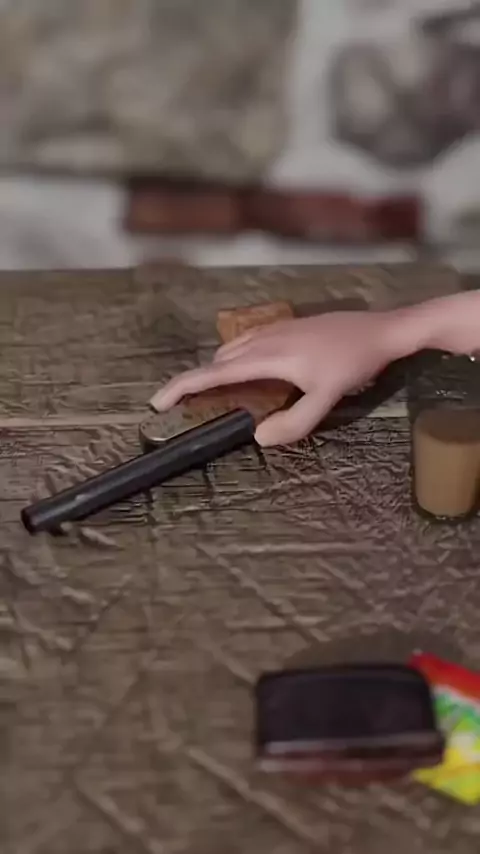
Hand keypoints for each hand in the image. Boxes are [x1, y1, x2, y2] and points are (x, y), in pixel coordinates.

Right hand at [150, 310, 400, 445]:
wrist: (381, 330)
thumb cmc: (354, 364)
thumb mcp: (328, 398)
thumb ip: (295, 421)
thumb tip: (258, 437)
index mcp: (268, 357)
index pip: (215, 373)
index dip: (183, 386)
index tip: (157, 401)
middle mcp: (265, 339)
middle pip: (217, 361)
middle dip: (195, 381)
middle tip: (181, 406)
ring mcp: (275, 329)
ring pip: (232, 350)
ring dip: (215, 370)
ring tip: (209, 394)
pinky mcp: (287, 326)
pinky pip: (248, 341)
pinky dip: (234, 358)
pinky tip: (245, 367)